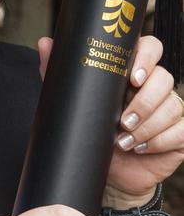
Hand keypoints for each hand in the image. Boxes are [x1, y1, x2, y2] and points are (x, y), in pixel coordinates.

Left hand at [39, 35, 183, 204]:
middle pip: (164, 78)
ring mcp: (170, 110)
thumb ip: (59, 71)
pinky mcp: (179, 135)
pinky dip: (160, 141)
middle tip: (123, 120)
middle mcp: (155, 87)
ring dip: (148, 125)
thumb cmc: (92, 131)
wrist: (107, 173)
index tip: (131, 77)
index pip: (151, 47)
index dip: (147, 58)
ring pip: (172, 106)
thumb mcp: (74, 101)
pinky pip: (181, 131)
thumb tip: (45, 42)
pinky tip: (140, 148)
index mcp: (133, 71)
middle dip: (143, 101)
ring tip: (124, 140)